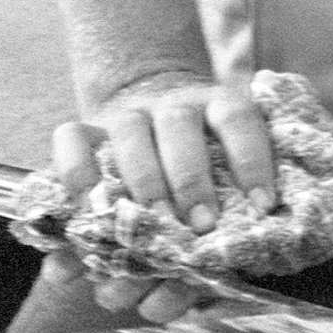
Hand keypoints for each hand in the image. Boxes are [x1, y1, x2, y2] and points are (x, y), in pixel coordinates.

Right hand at [51, 67, 280, 323]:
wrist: (154, 104)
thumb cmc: (204, 155)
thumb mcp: (228, 162)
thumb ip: (238, 195)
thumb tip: (259, 228)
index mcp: (218, 103)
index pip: (239, 119)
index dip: (253, 160)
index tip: (262, 206)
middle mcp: (173, 103)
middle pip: (180, 129)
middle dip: (191, 181)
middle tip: (200, 226)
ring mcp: (128, 114)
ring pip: (129, 133)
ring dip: (142, 184)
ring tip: (153, 228)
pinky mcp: (87, 129)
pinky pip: (71, 139)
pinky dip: (74, 174)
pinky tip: (84, 214)